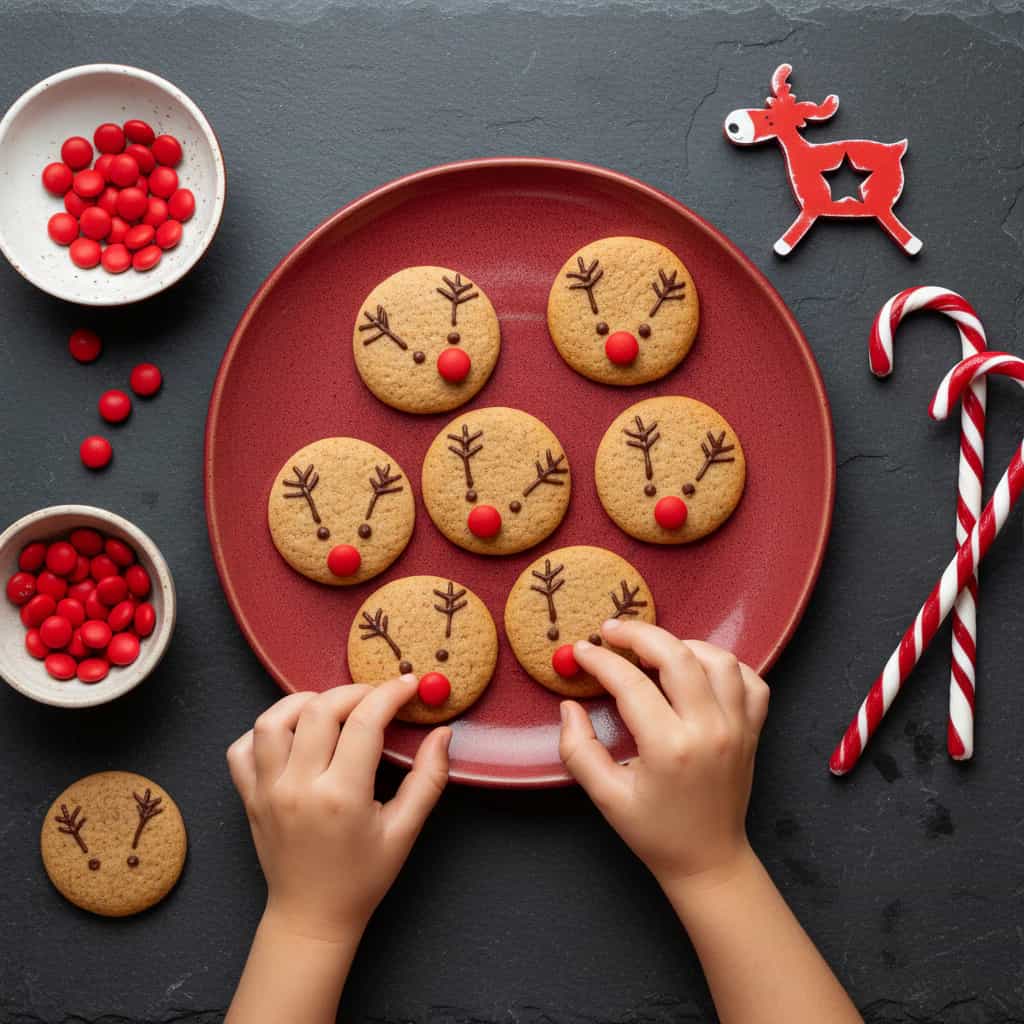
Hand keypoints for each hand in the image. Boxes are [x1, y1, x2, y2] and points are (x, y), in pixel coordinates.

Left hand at [226, 678, 450, 941]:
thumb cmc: (362, 878)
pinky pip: (241, 748)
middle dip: (353, 691)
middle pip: (318, 710)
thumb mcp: (404, 831)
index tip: (408, 685)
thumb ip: (429, 779)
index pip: (365, 722)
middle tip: (375, 697)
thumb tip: (443, 734)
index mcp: (341, 796)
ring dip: (303, 702)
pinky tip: (292, 734)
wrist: (312, 917)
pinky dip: (264, 731)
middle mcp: (298, 788)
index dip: (390, 694)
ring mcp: (267, 791)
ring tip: (330, 706)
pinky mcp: (248, 797)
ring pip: (272, 721)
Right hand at [558, 621, 769, 892]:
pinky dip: (724, 665)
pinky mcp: (754, 730)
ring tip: (654, 648)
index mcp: (670, 747)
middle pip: (677, 656)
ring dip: (683, 644)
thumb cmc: (654, 831)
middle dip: (639, 634)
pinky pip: (750, 679)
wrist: (708, 860)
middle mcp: (709, 730)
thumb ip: (578, 749)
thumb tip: (569, 706)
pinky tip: (697, 668)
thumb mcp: (605, 797)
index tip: (582, 650)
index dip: (601, 660)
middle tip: (611, 630)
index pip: (631, 684)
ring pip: (719, 659)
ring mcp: (738, 727)